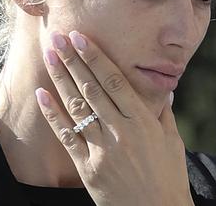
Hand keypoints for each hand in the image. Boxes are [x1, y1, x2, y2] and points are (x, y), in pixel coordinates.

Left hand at [35, 31, 193, 205]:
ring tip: (49, 56)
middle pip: (92, 88)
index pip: (115, 81)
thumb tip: (165, 90)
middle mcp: (121, 131)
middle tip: (58, 37)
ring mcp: (102, 149)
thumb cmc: (169, 178)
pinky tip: (42, 95)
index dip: (96, 58)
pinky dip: (53, 115)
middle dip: (73, 60)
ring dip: (60, 79)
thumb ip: (164, 114)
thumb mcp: (173, 142)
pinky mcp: (87, 167)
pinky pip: (66, 136)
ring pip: (77, 107)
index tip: (82, 38)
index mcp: (143, 122)